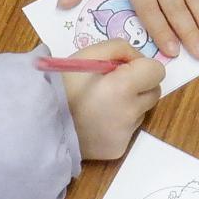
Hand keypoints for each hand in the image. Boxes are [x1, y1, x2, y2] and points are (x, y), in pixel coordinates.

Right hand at [61, 39, 165, 159]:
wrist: (40, 122)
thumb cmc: (63, 84)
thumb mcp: (88, 53)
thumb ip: (120, 48)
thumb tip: (138, 59)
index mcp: (123, 87)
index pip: (157, 71)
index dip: (142, 67)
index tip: (124, 69)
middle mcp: (129, 113)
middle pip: (154, 92)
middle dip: (140, 85)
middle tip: (114, 84)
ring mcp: (125, 134)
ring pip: (141, 112)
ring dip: (129, 105)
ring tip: (100, 104)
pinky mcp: (118, 150)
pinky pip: (128, 130)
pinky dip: (118, 124)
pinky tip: (97, 121)